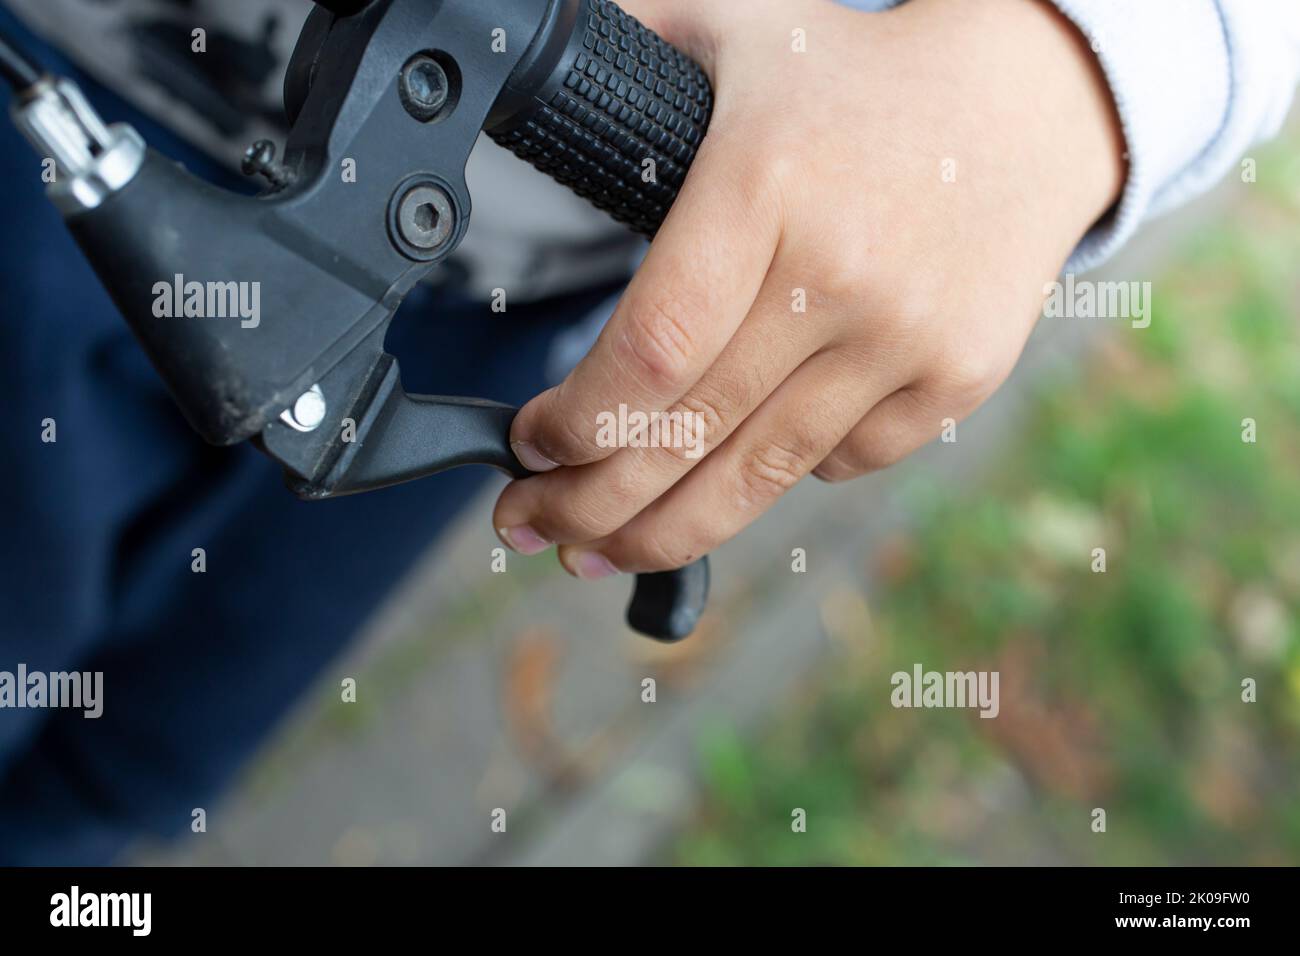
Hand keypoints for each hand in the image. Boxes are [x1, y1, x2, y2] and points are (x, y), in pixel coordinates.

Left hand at [494, 0, 1124, 576]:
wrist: (1024, 107)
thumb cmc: (854, 82)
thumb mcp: (736, 33)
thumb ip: (627, 41)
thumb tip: (521, 56)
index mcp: (763, 184)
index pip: (648, 353)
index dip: (573, 426)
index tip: (529, 447)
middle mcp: (839, 273)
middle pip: (686, 438)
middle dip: (589, 505)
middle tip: (530, 525)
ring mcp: (907, 339)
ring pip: (758, 478)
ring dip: (664, 531)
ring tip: (599, 552)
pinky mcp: (955, 382)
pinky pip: (836, 465)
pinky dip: (774, 475)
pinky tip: (728, 471)